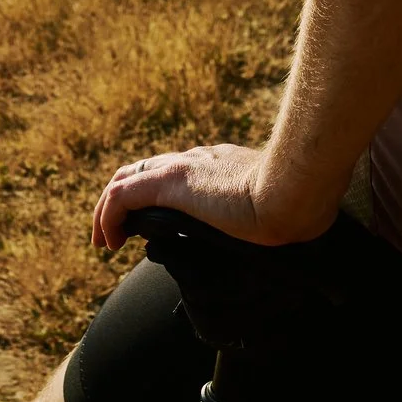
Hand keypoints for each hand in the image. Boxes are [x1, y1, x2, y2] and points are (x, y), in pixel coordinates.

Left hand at [88, 143, 331, 251]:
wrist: (296, 194)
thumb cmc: (294, 209)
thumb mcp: (271, 214)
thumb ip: (260, 219)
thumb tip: (267, 241)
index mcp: (218, 164)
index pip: (173, 171)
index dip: (153, 194)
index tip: (148, 224)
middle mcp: (195, 160)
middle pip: (141, 171)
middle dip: (122, 200)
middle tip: (116, 233)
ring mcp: (181, 169)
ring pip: (125, 180)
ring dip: (108, 211)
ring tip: (104, 241)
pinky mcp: (170, 184)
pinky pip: (122, 197)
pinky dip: (109, 217)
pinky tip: (109, 241)